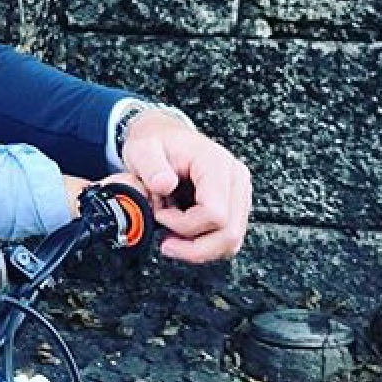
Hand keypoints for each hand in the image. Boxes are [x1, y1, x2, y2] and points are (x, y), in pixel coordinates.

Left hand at [119, 110, 250, 263]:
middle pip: (229, 233)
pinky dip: (203, 242)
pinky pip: (226, 236)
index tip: (160, 215)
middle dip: (193, 245)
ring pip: (231, 240)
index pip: (215, 214)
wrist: (163, 135)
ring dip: (198, 246)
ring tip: (172, 235)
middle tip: (166, 240)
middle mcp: (235, 177)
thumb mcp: (142, 148)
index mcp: (215, 163)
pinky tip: (182, 233)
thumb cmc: (156, 141)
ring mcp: (239, 192)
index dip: (184, 225)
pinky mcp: (235, 204)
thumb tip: (164, 184)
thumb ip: (150, 166)